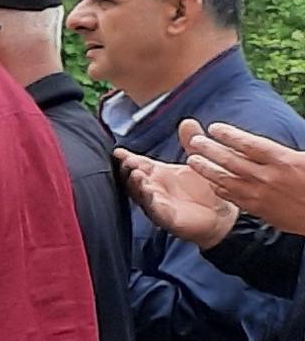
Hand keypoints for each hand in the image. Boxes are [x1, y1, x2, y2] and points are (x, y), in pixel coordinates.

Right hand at [124, 149, 239, 248]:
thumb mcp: (198, 161)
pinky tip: (151, 192)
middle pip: (132, 178)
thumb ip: (191, 142)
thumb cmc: (206, 190)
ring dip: (136, 185)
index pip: (138, 163)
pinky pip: (155, 210)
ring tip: (137, 174)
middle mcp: (153, 188)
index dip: (127, 158)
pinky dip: (151, 202)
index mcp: (158, 173)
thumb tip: (187, 121)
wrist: (222, 216)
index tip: (118, 152)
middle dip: (128, 170)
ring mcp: (158, 203)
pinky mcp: (167, 219)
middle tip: (128, 162)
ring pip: (140, 194)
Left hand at [185, 117, 304, 235]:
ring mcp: (262, 195)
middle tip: (194, 140)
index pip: (249, 144)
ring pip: (227, 180)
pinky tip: (211, 183)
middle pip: (231, 160)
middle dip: (210, 149)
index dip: (229, 135)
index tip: (214, 128)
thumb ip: (286, 151)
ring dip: (207, 169)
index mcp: (284, 160)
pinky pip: (234, 197)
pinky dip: (220, 188)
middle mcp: (268, 177)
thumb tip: (264, 144)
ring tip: (193, 160)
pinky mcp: (260, 210)